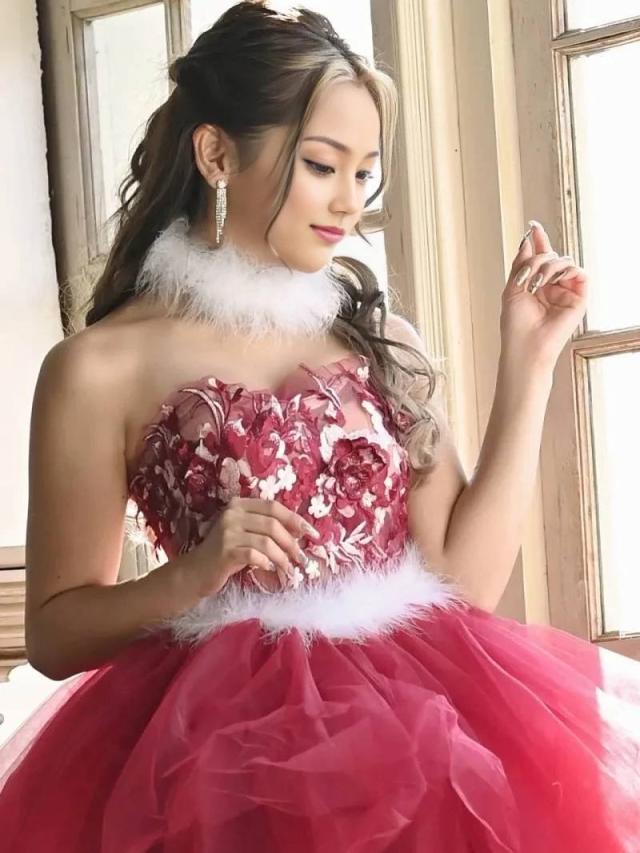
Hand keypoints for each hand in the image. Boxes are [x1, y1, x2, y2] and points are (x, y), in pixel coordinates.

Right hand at [186, 496, 320, 596]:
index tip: (312, 533)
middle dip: (291, 542)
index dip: (295, 519)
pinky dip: (267, 563)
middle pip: (272, 524)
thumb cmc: (225, 554)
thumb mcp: (245, 535)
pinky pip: (255, 555)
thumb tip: (300, 531)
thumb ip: (266, 528)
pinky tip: (270, 569)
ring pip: (266, 541)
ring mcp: (227, 532)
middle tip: (301, 558)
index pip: (273, 507)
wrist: (195, 573)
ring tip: (289, 569)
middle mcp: (232, 514)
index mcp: (239, 505)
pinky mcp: (225, 550)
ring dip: (283, 557)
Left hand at [501, 220, 587, 368]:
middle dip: (537, 259)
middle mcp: (552, 286)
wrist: (525, 345)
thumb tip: (528, 238)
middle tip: (527, 274)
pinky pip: (578, 273)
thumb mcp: (513, 287)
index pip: (540, 257)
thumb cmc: (515, 324)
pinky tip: (550, 281)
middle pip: (550, 256)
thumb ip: (522, 263)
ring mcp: (566, 291)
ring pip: (563, 261)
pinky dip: (564, 271)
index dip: (538, 240)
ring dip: (547, 266)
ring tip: (536, 283)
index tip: (533, 226)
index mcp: (535, 283)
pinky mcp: (579, 298)